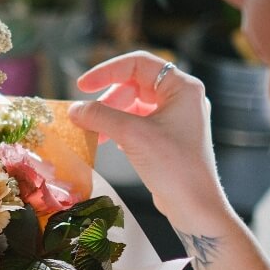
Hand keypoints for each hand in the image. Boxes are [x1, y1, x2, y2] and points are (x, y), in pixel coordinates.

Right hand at [72, 51, 230, 229]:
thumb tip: (74, 109)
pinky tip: (106, 141)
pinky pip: (137, 122)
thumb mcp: (132, 135)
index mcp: (182, 87)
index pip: (138, 64)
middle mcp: (181, 98)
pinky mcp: (168, 137)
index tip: (82, 85)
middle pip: (134, 84)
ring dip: (110, 115)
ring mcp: (175, 118)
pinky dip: (118, 128)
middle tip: (85, 115)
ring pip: (133, 104)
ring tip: (92, 131)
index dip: (106, 71)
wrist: (195, 206)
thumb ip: (101, 116)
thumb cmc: (173, 166)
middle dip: (107, 98)